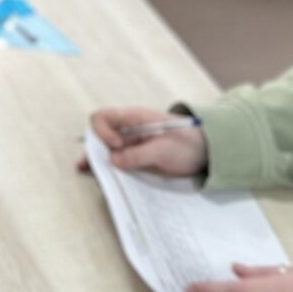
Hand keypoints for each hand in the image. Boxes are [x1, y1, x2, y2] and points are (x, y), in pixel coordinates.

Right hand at [82, 107, 206, 176]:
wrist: (204, 152)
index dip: (103, 132)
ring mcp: (129, 143)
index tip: (116, 146)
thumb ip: (139, 154)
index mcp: (135, 118)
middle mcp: (127, 129)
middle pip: (98, 133)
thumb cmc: (188, 144)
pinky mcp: (133, 156)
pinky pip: (114, 159)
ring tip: (88, 170)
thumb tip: (113, 159)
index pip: (104, 117)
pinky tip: (99, 174)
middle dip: (93, 147)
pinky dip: (106, 166)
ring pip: (104, 148)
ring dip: (97, 158)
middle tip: (91, 165)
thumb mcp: (165, 150)